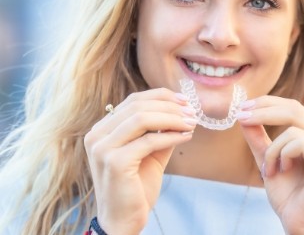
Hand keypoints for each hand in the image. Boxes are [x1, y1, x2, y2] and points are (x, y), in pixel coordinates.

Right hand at [84, 88, 195, 234]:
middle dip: (170, 106)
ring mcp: (102, 148)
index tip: (184, 100)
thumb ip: (160, 131)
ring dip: (172, 118)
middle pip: (138, 106)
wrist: (123, 221)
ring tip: (191, 123)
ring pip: (142, 118)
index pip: (133, 100)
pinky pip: (149, 141)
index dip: (161, 96)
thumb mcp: (150, 152)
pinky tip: (186, 136)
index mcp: (102, 130)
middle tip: (192, 112)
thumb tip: (183, 110)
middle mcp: (97, 135)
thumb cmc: (136, 187)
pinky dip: (171, 136)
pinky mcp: (115, 162)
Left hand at [238, 96, 303, 234]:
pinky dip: (282, 155)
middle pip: (294, 109)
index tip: (242, 107)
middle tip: (241, 118)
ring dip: (272, 149)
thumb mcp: (267, 158)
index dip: (267, 103)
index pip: (293, 107)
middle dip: (263, 112)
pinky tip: (282, 171)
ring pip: (293, 129)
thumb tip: (243, 114)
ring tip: (269, 170)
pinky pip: (299, 143)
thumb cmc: (287, 193)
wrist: (297, 222)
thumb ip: (258, 137)